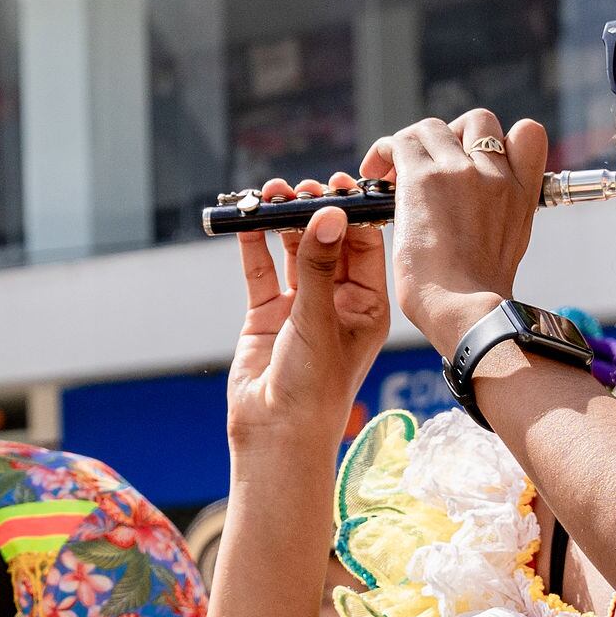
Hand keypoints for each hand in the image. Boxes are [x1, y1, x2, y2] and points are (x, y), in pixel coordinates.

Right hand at [226, 176, 390, 453]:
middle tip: (302, 186)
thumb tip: (329, 213)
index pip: (364, 246)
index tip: (339, 184)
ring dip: (283, 222)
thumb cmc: (314, 387)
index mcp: (368, 305)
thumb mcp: (319, 320)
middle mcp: (337, 301)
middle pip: (328, 242)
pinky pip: (261, 270)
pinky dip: (254, 244)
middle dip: (313, 211)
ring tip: (272, 193)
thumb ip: (319, 265)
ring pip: (293, 252)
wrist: (276, 432)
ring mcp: (301, 306)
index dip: (351, 213)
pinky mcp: (267, 314)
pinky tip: (248, 219)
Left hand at [370, 111, 547, 358]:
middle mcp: (496, 175)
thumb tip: (475, 207)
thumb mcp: (509, 246)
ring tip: (393, 169)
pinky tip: (375, 172)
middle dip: (451, 134)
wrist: (467, 309)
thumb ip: (499, 212)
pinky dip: (385, 151)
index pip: (527, 134)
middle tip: (429, 164)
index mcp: (521, 192)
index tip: (475, 160)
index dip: (500, 139)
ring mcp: (461, 173)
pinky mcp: (424, 180)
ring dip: (412, 143)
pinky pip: (401, 142)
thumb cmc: (479, 295)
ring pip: (433, 128)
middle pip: (478, 121)